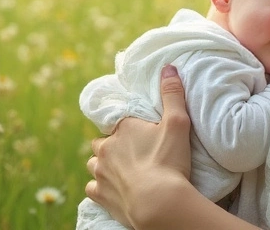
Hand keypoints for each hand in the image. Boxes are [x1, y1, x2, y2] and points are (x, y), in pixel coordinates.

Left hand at [86, 65, 193, 227]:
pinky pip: (91, 187)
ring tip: (120, 170)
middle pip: (101, 141)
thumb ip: (172, 94)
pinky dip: (99, 187)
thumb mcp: (177, 123)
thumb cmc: (168, 162)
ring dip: (103, 164)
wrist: (158, 203)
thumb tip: (168, 67)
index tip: (139, 135)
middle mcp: (105, 147)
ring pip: (93, 162)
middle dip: (111, 145)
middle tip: (131, 153)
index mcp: (122, 128)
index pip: (119, 121)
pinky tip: (111, 189)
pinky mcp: (99, 194)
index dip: (128, 128)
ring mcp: (100, 172)